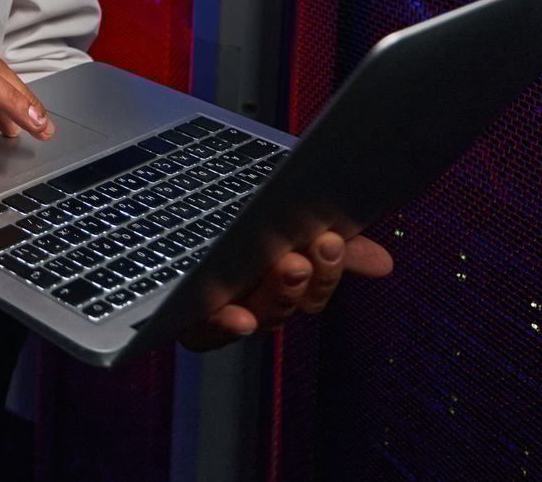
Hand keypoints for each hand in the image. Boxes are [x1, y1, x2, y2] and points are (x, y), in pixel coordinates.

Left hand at [178, 229, 394, 351]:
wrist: (158, 209)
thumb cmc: (222, 225)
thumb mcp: (274, 224)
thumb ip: (325, 245)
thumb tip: (383, 263)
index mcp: (272, 286)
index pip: (310, 292)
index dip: (324, 275)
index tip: (334, 241)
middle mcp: (247, 304)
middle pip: (289, 306)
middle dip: (309, 278)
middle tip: (319, 246)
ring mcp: (215, 313)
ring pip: (258, 318)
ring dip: (279, 294)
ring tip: (289, 264)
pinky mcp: (181, 317)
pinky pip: (205, 332)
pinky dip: (225, 326)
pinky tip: (238, 315)